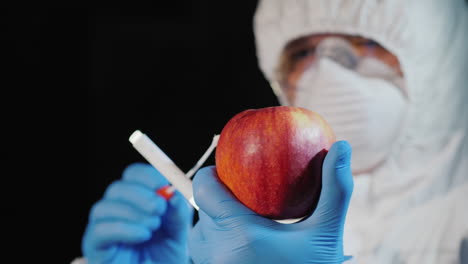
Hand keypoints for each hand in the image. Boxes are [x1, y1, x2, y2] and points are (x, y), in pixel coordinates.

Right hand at [82, 163, 192, 263]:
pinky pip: (100, 230)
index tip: (163, 184)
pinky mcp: (95, 246)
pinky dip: (124, 229)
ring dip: (132, 213)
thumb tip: (173, 193)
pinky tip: (143, 235)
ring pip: (104, 207)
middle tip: (159, 207)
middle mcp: (116, 209)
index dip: (146, 175)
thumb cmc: (166, 255)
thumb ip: (177, 211)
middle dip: (140, 194)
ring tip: (154, 226)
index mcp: (136, 198)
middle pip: (117, 188)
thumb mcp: (178, 230)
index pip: (133, 175)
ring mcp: (102, 227)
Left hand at [189, 141, 353, 263]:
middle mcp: (212, 250)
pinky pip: (206, 249)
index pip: (203, 185)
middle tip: (252, 198)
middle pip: (204, 206)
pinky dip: (221, 241)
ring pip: (203, 229)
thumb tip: (344, 145)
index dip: (214, 172)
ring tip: (252, 222)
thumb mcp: (326, 235)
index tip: (235, 170)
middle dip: (225, 198)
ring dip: (222, 221)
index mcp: (236, 232)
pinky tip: (248, 244)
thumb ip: (335, 189)